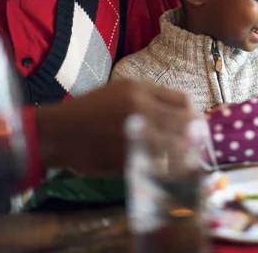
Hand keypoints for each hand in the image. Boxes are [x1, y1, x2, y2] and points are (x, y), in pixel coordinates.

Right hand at [36, 80, 198, 175]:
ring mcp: (133, 136)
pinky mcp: (127, 159)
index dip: (194, 114)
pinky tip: (169, 168)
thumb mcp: (121, 90)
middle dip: (196, 135)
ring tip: (188, 157)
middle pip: (184, 124)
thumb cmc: (91, 109)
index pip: (183, 101)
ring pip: (176, 147)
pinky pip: (158, 165)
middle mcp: (139, 111)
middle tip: (199, 143)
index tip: (197, 123)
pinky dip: (168, 168)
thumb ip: (152, 96)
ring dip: (186, 153)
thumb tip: (185, 111)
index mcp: (139, 91)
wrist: (58, 133)